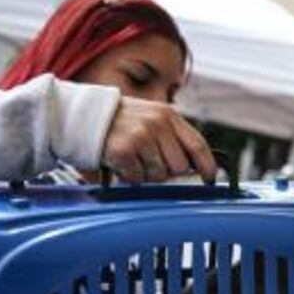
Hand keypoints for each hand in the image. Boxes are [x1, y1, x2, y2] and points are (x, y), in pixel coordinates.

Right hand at [102, 97, 216, 183]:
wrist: (83, 117)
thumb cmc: (120, 122)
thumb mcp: (151, 119)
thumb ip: (172, 138)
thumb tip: (192, 166)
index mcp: (168, 115)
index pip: (198, 145)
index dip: (207, 165)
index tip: (210, 178)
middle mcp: (157, 124)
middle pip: (180, 166)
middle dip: (167, 171)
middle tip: (150, 162)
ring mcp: (141, 137)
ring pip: (159, 175)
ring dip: (146, 174)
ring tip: (133, 158)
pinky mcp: (124, 151)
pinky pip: (138, 178)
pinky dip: (130, 176)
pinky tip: (122, 162)